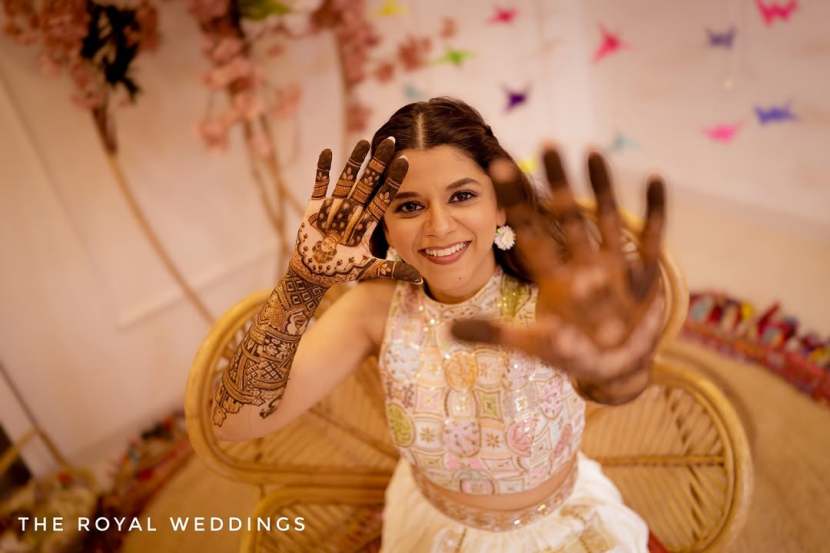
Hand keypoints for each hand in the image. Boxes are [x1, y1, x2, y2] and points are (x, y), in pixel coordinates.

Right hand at [290, 138, 421, 286]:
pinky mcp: (314, 207)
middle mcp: (352, 210)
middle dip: (378, 163)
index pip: (384, 196)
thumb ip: (392, 270)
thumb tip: (420, 279)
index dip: (394, 179)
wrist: (314, 273)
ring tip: (364, 141)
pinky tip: (327, 151)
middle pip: (368, 182)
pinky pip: (319, 184)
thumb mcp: (369, 269)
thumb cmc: (341, 271)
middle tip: (389, 141)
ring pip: (347, 179)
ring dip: (354, 161)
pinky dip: (322, 170)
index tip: (406, 160)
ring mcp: (334, 206)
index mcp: (366, 222)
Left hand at [451, 146, 666, 403]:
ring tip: (592, 151)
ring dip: (600, 187)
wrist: (616, 369)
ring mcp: (613, 267)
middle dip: (557, 182)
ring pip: (605, 217)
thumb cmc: (573, 355)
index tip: (498, 167)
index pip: (529, 231)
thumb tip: (445, 331)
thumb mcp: (532, 346)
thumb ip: (493, 335)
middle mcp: (581, 264)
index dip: (514, 200)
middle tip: (546, 144)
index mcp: (553, 277)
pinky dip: (654, 212)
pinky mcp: (643, 278)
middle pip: (566, 216)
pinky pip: (650, 240)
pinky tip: (655, 178)